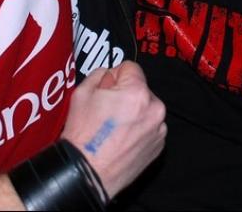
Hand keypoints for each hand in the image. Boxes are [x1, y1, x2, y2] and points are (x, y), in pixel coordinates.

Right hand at [61, 61, 165, 198]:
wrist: (87, 174)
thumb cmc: (84, 137)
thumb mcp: (82, 92)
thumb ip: (100, 74)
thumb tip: (110, 74)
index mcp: (137, 92)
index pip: (131, 67)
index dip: (115, 75)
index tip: (107, 87)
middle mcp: (154, 108)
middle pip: (140, 87)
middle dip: (125, 93)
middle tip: (107, 110)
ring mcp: (158, 129)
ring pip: (146, 106)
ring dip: (134, 110)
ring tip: (114, 127)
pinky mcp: (159, 145)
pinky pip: (150, 125)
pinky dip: (139, 127)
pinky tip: (122, 137)